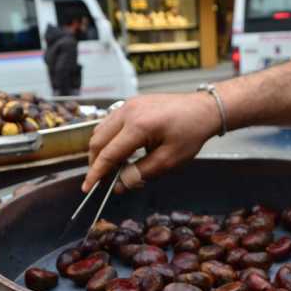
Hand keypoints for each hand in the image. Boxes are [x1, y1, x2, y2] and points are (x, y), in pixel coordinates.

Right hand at [83, 93, 220, 191]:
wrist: (203, 109)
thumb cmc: (191, 133)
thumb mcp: (169, 160)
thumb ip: (141, 173)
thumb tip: (119, 185)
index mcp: (138, 126)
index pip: (108, 154)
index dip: (96, 173)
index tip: (88, 188)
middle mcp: (128, 112)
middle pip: (98, 140)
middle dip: (95, 163)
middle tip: (99, 181)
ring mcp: (128, 104)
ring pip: (100, 130)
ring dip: (100, 150)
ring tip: (109, 168)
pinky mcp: (131, 103)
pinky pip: (110, 122)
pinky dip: (108, 138)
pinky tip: (118, 151)